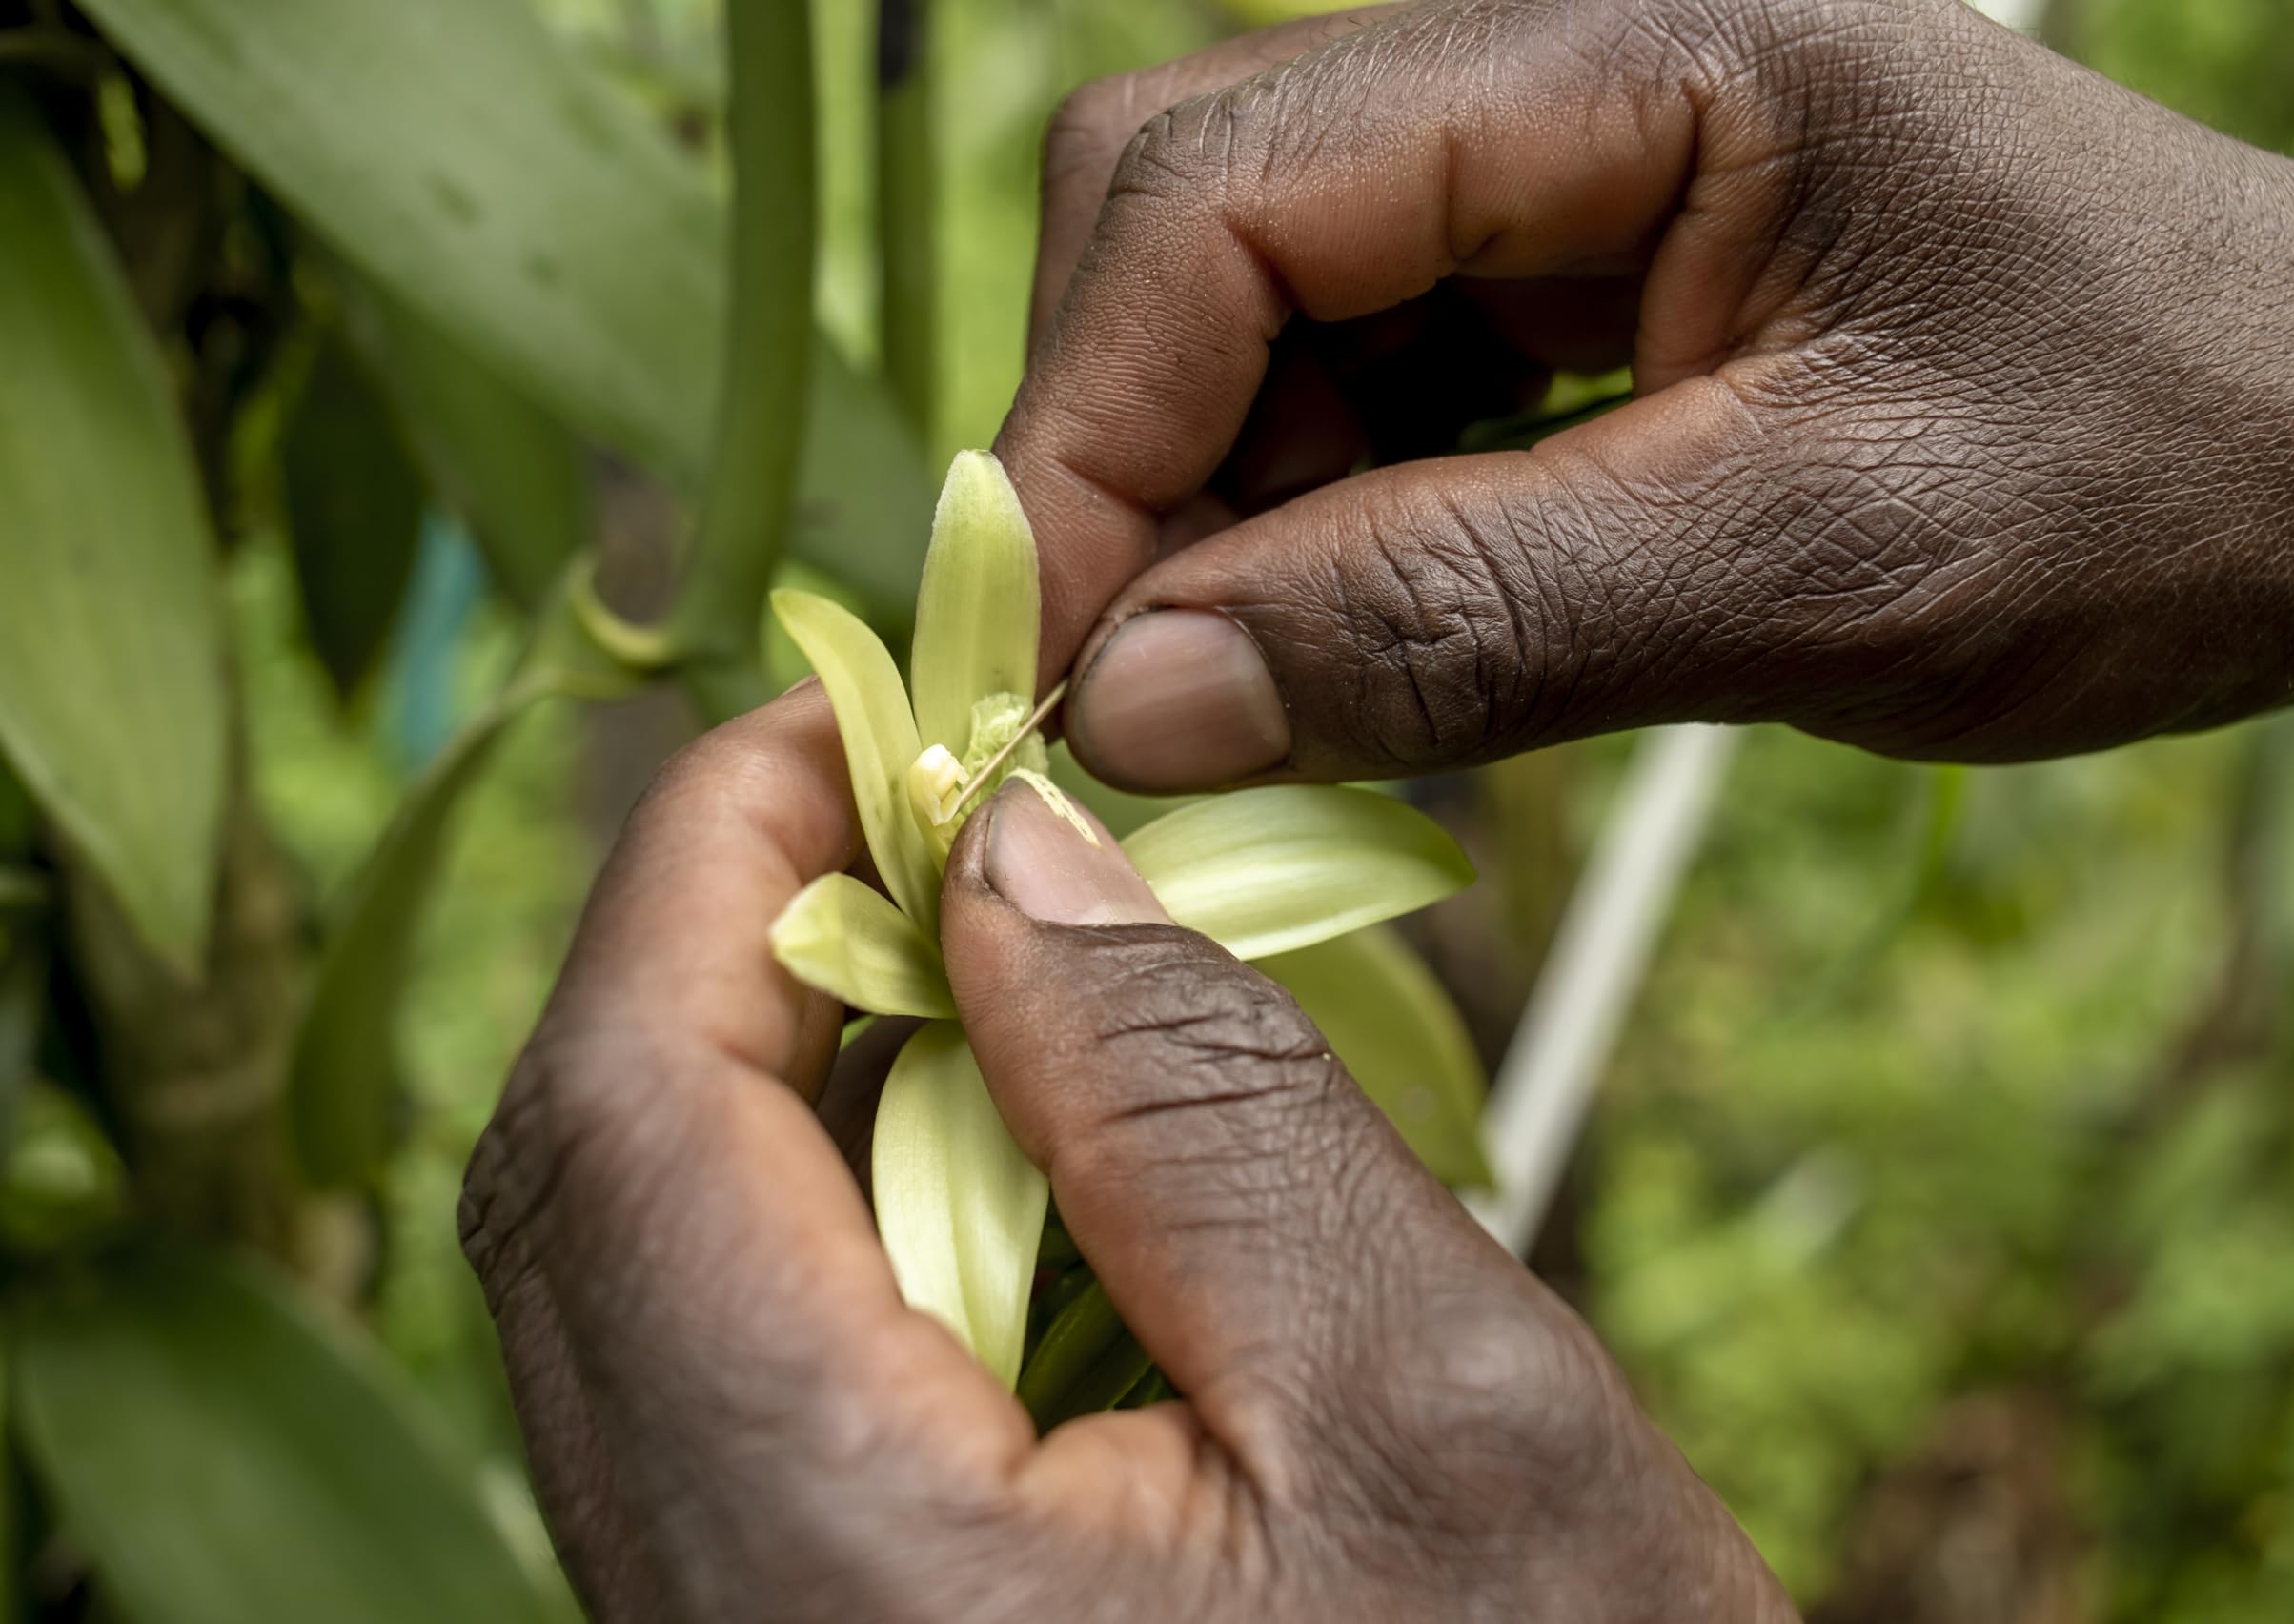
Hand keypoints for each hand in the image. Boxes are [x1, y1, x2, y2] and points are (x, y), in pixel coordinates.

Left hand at [459, 686, 1792, 1621]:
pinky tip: (1024, 1170)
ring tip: (1010, 968)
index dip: (717, 852)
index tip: (869, 711)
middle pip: (593, 1188)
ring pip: (657, 1279)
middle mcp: (715, 1620)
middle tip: (941, 807)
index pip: (629, 1112)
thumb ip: (1201, 1106)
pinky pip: (744, 1386)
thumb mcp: (1434, 1413)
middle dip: (747, 940)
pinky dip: (853, 1218)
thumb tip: (1015, 846)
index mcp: (828, 1564)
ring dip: (809, 1074)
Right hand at [996, 0, 2293, 785]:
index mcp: (1631, 48)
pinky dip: (1322, 533)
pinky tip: (1376, 644)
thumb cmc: (2162, 470)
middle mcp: (1556, 71)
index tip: (1045, 673)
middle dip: (1132, 469)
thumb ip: (1464, 618)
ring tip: (1290, 703)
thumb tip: (1140, 702)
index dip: (1088, 433)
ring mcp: (1555, 170)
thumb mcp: (1816, 562)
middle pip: (1188, 222)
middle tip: (1149, 706)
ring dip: (1224, 522)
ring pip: (1251, 319)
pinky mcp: (1571, 278)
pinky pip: (1359, 386)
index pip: (1216, 191)